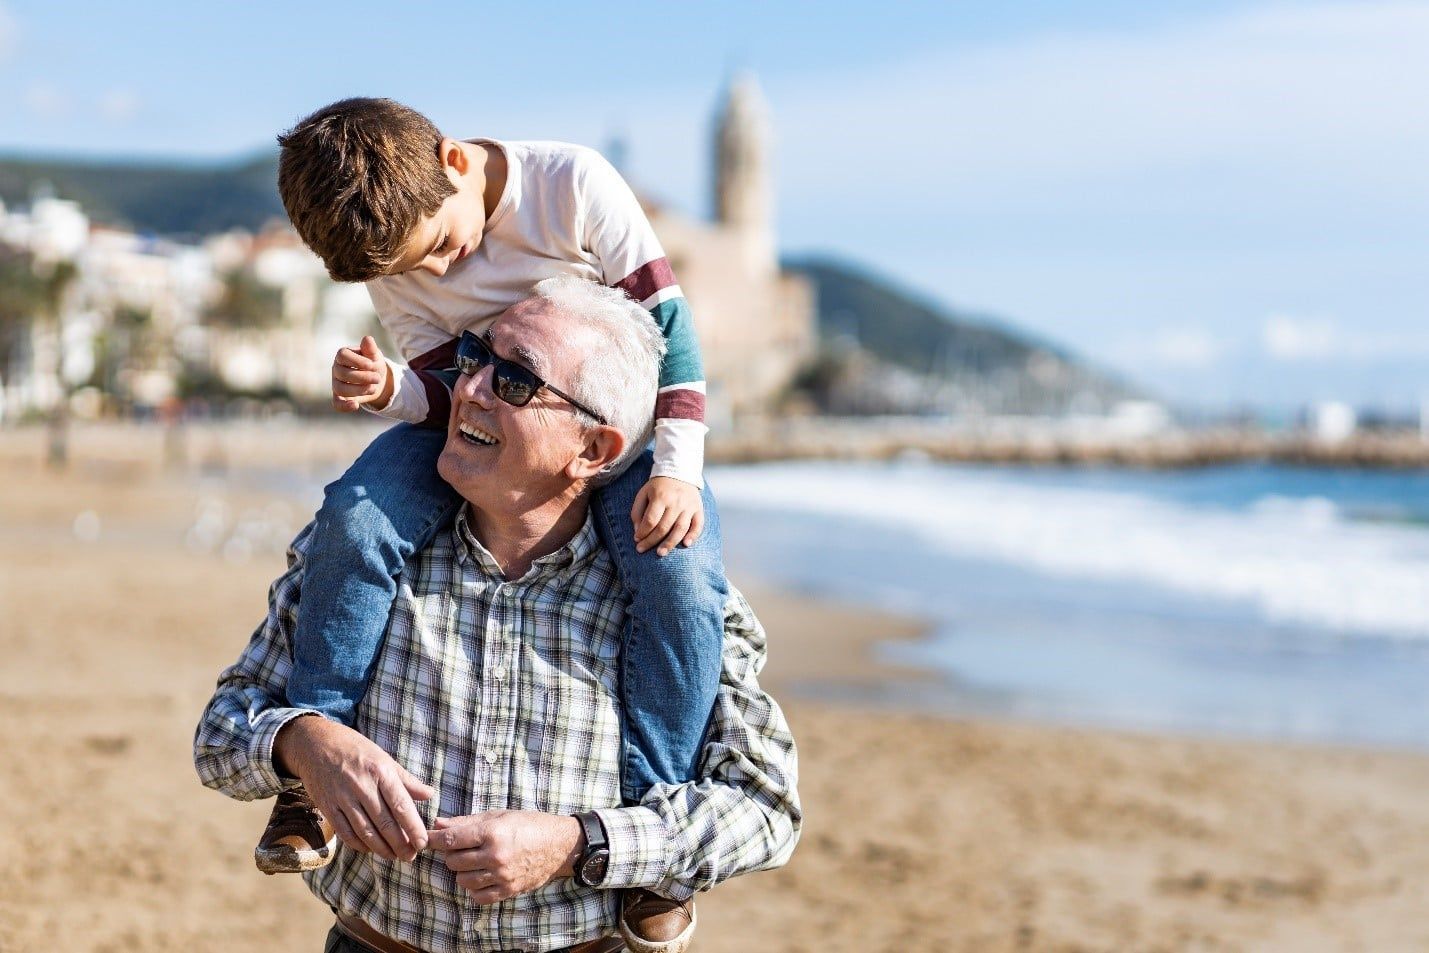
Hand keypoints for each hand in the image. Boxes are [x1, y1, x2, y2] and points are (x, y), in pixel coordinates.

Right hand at [273, 715, 434, 861]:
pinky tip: (370, 849)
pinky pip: (345, 832)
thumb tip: (430, 794)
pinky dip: (359, 845)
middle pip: (384, 823)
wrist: (316, 744)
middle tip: (410, 857)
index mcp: (380, 771)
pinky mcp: (327, 806)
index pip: (401, 805)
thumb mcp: (384, 758)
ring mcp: (342, 798)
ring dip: (381, 849)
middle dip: (400, 844)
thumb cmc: (356, 750)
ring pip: (365, 831)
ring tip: (394, 857)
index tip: (422, 843)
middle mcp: (362, 786)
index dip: (413, 827)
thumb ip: (407, 780)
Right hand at [332, 335, 393, 412]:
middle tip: (378, 378)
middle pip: (342, 373)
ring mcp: (336, 383)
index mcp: (343, 355)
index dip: (356, 361)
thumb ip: (370, 348)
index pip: (342, 356)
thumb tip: (367, 339)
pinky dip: (344, 406)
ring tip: (373, 388)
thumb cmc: (373, 363)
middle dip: (362, 377)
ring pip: (340, 388)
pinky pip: (336, 403)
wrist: (376, 379)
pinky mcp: (339, 397)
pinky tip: (355, 406)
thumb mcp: (374, 355)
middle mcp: (336, 368)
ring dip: (358, 390)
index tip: (371, 364)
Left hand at [427, 810, 582, 903]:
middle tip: (461, 847)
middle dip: (451, 854)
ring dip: (462, 871)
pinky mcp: (508, 890)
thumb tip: (438, 824)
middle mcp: (495, 855)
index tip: (427, 838)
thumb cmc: (529, 824)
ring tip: (473, 861)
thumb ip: (466, 821)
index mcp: (492, 833)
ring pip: (462, 880)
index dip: (434, 839)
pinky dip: (474, 888)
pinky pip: (478, 896)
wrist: (559, 845)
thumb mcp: (499, 816)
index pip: (451, 839)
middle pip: (453, 861)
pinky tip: (481, 876)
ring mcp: (502, 876)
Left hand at [631, 476, 703, 556]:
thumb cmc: (658, 487)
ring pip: (680, 529)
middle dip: (651, 541)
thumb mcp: (643, 494)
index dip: (642, 533)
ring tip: (661, 553)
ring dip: (670, 543)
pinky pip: (698, 525)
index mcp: (660, 497)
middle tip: (642, 550)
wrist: (679, 472)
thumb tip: (638, 532)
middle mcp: (676, 502)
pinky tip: (686, 544)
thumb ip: (637, 512)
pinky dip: (693, 535)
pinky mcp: (698, 509)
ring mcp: (688, 506)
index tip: (636, 540)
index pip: (651, 520)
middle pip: (664, 527)